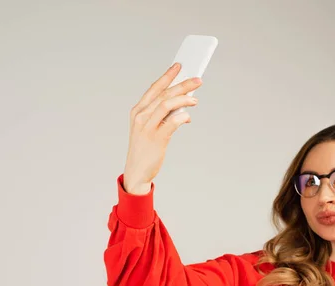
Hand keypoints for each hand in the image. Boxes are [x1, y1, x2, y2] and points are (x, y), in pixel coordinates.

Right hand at [123, 62, 202, 193]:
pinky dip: (182, 117)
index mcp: (138, 111)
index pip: (154, 88)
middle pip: (164, 94)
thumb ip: (164, 116)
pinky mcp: (156, 139)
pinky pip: (172, 123)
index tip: (179, 66)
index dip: (167, 76)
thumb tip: (184, 108)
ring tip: (196, 100)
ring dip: (184, 99)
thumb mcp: (151, 128)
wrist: (137, 170)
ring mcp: (147, 127)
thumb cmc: (146, 148)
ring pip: (167, 105)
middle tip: (197, 80)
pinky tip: (188, 117)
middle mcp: (141, 116)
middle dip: (182, 84)